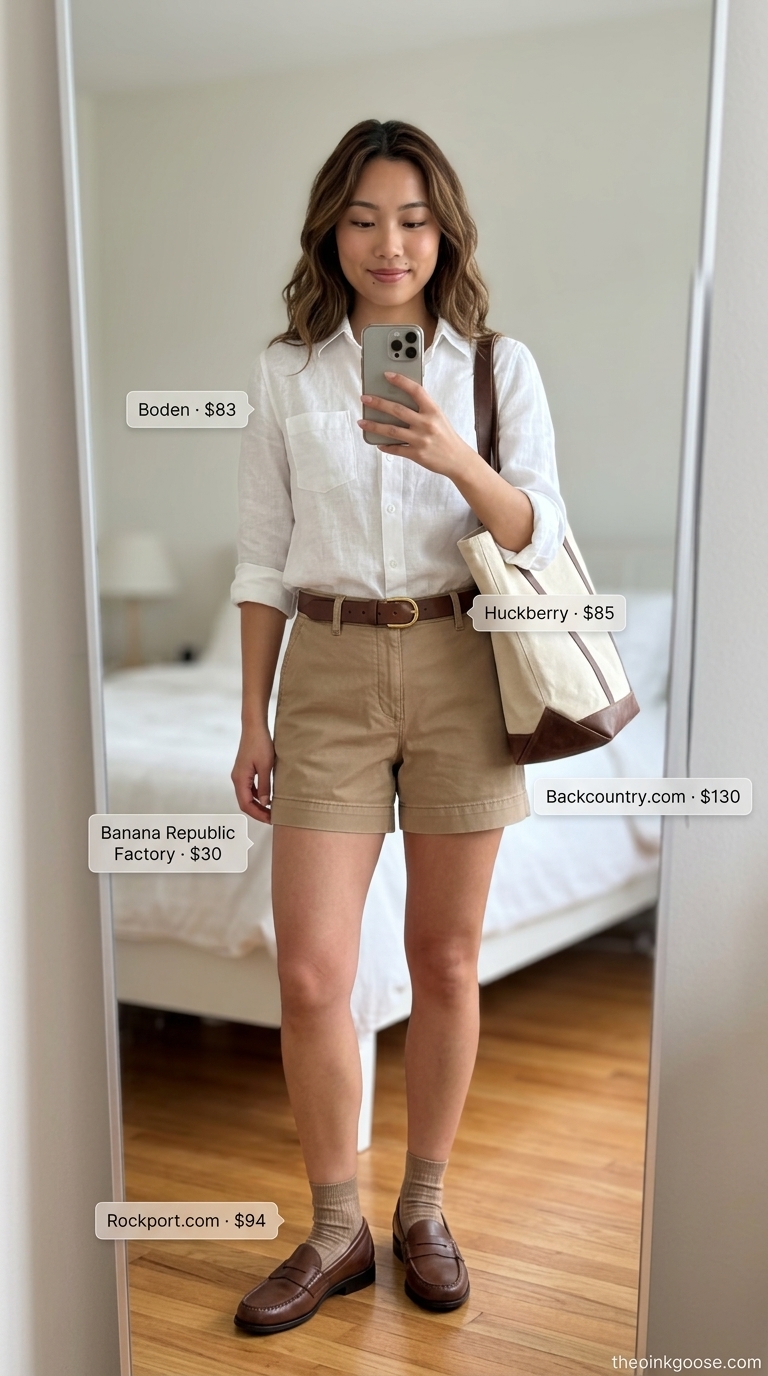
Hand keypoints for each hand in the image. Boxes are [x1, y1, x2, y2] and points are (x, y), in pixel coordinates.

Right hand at [231, 722, 274, 823]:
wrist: (254, 727)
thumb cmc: (260, 744)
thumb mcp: (266, 767)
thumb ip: (265, 786)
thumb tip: (265, 803)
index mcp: (240, 779)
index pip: (245, 804)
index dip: (257, 814)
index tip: (270, 819)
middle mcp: (237, 778)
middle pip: (245, 802)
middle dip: (258, 812)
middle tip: (272, 818)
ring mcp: (239, 774)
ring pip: (246, 795)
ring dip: (258, 804)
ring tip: (271, 810)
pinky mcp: (244, 770)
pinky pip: (249, 788)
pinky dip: (257, 795)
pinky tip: (267, 796)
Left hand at [358, 371, 475, 478]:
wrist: (458, 459)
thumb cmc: (446, 436)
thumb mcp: (438, 417)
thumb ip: (422, 409)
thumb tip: (398, 400)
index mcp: (433, 410)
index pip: (415, 390)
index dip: (401, 381)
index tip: (387, 375)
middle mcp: (426, 423)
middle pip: (397, 410)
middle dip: (378, 403)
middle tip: (364, 398)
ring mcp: (420, 440)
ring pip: (391, 430)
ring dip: (374, 426)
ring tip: (362, 422)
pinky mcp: (416, 454)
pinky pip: (396, 449)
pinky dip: (385, 446)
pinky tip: (378, 443)